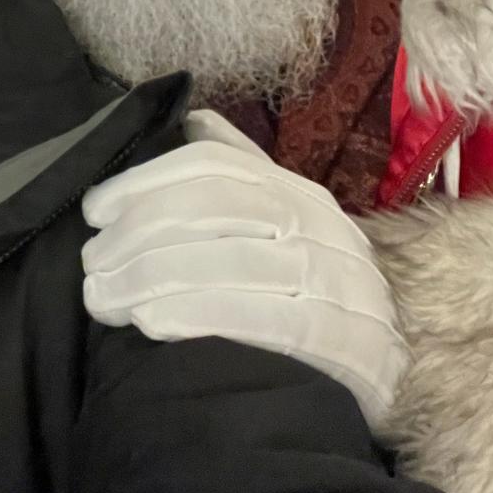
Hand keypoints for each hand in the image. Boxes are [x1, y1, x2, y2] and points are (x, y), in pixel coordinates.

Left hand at [82, 109, 408, 429]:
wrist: (401, 372)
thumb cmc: (320, 295)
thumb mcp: (289, 224)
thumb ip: (243, 173)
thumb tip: (193, 121)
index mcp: (298, 191)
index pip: (214, 165)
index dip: (146, 181)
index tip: (95, 210)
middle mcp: (318, 224)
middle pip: (213, 208)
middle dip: (138, 232)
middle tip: (91, 263)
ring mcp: (334, 279)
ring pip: (227, 260)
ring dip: (150, 276)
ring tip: (104, 297)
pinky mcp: (340, 339)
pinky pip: (259, 317)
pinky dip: (197, 313)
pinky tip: (150, 321)